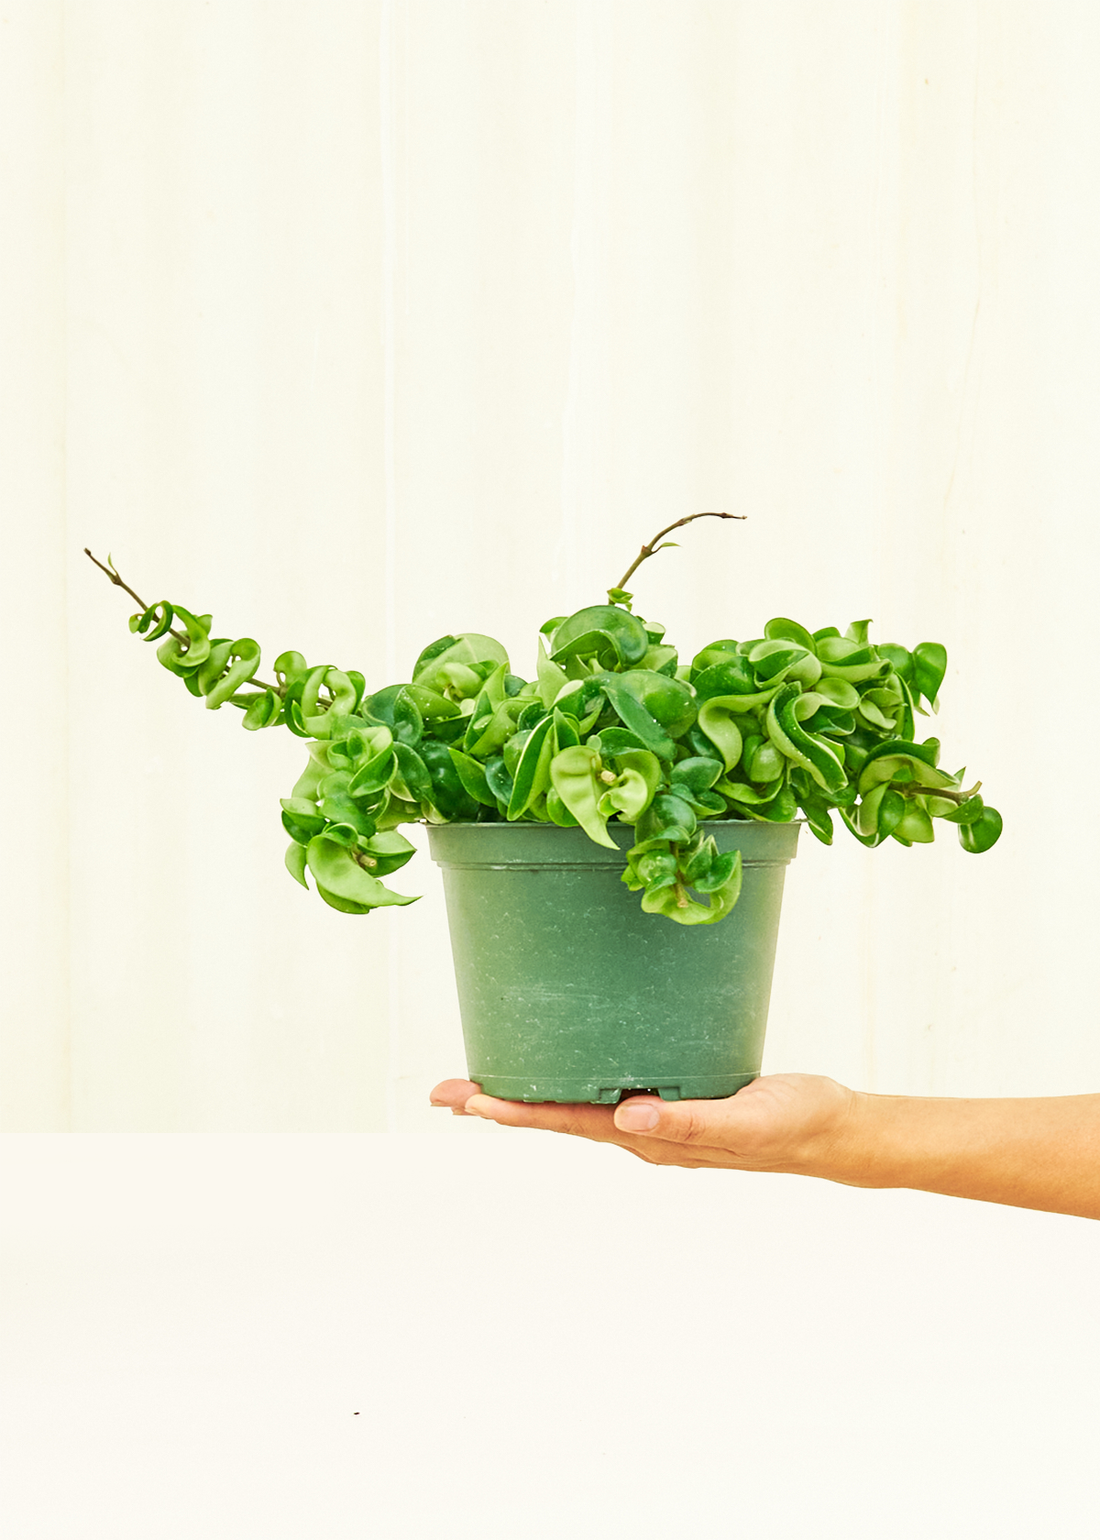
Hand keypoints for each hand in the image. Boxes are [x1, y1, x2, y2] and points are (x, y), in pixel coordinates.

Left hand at [429, 1073, 858, 1174]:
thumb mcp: (745, 1120)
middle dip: (500, 1104)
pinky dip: (572, 1076)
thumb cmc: (792, 1124)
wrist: (832, 1129)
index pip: (567, 1122)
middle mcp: (641, 1129)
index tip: (467, 1102)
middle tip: (442, 1092)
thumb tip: (627, 1118)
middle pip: (556, 1115)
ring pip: (576, 1102)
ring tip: (482, 1082)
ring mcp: (653, 1115)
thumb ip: (689, 1121)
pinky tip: (563, 1061)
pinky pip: (608, 1086)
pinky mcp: (673, 1092)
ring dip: (528, 1093)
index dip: (515, 1111)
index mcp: (650, 1138)